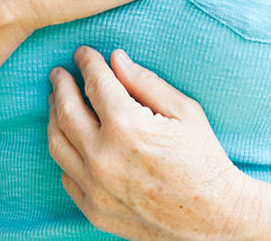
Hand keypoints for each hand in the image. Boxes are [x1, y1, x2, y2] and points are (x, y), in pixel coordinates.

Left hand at [48, 47, 269, 240]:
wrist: (216, 216)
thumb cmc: (204, 159)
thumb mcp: (184, 111)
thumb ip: (145, 82)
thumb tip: (116, 59)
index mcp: (127, 127)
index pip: (95, 83)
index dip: (87, 63)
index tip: (83, 53)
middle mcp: (103, 157)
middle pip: (66, 110)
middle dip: (61, 86)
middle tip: (59, 73)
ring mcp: (96, 187)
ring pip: (58, 143)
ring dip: (54, 117)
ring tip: (57, 102)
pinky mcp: (95, 210)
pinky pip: (66, 175)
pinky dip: (65, 152)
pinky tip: (70, 139)